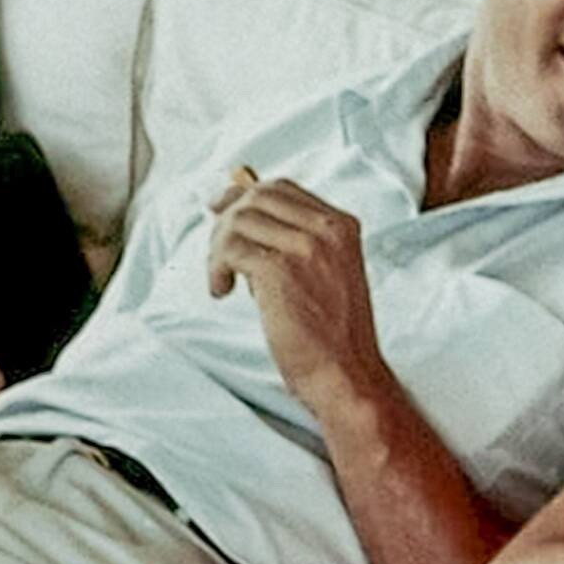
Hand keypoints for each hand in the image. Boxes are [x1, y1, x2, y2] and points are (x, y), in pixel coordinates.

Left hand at [205, 169, 385, 412]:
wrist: (346, 374)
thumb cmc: (331, 335)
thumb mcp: (325, 274)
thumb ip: (294, 242)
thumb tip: (239, 213)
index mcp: (341, 226)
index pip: (282, 189)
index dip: (245, 196)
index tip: (221, 211)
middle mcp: (327, 229)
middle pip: (257, 197)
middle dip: (227, 220)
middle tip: (217, 255)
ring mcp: (305, 247)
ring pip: (239, 220)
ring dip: (218, 248)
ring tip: (222, 280)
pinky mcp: (280, 270)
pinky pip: (231, 249)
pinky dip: (217, 268)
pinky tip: (222, 290)